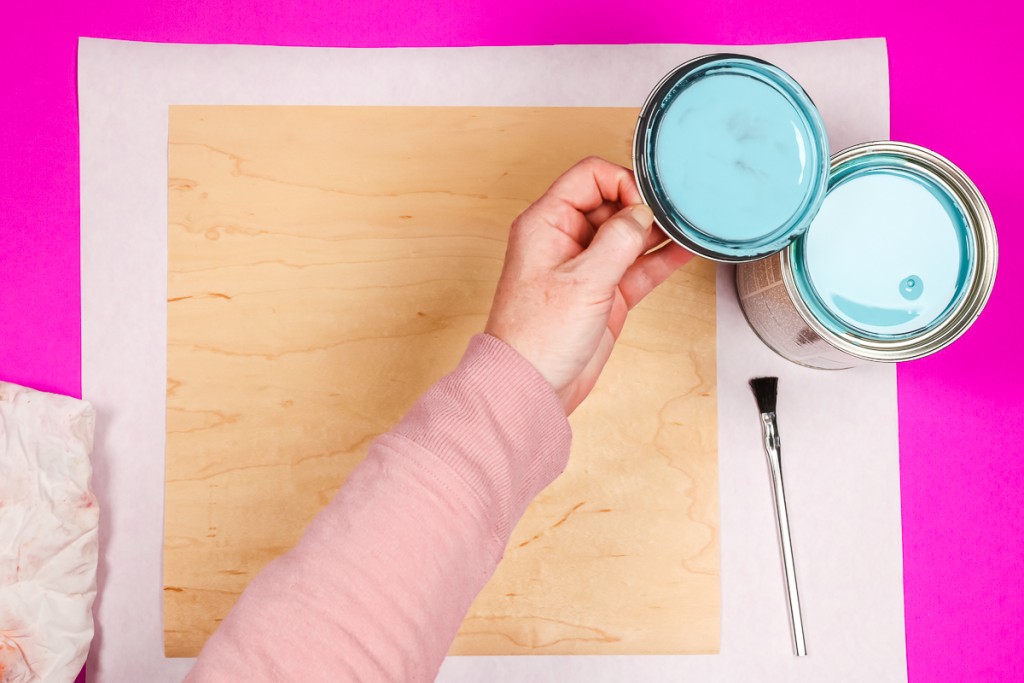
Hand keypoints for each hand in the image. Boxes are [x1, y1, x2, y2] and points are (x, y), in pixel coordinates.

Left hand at [485, 157, 692, 414]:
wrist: (533, 387)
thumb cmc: (537, 337)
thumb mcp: (583, 282)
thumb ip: (618, 241)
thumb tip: (642, 212)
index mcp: (546, 224)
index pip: (589, 177)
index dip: (622, 183)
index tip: (646, 205)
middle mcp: (566, 240)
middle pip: (613, 202)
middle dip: (645, 206)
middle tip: (675, 214)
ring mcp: (587, 267)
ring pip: (629, 234)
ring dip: (658, 231)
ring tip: (690, 225)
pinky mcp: (605, 293)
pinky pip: (637, 265)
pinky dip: (660, 258)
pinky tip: (684, 249)